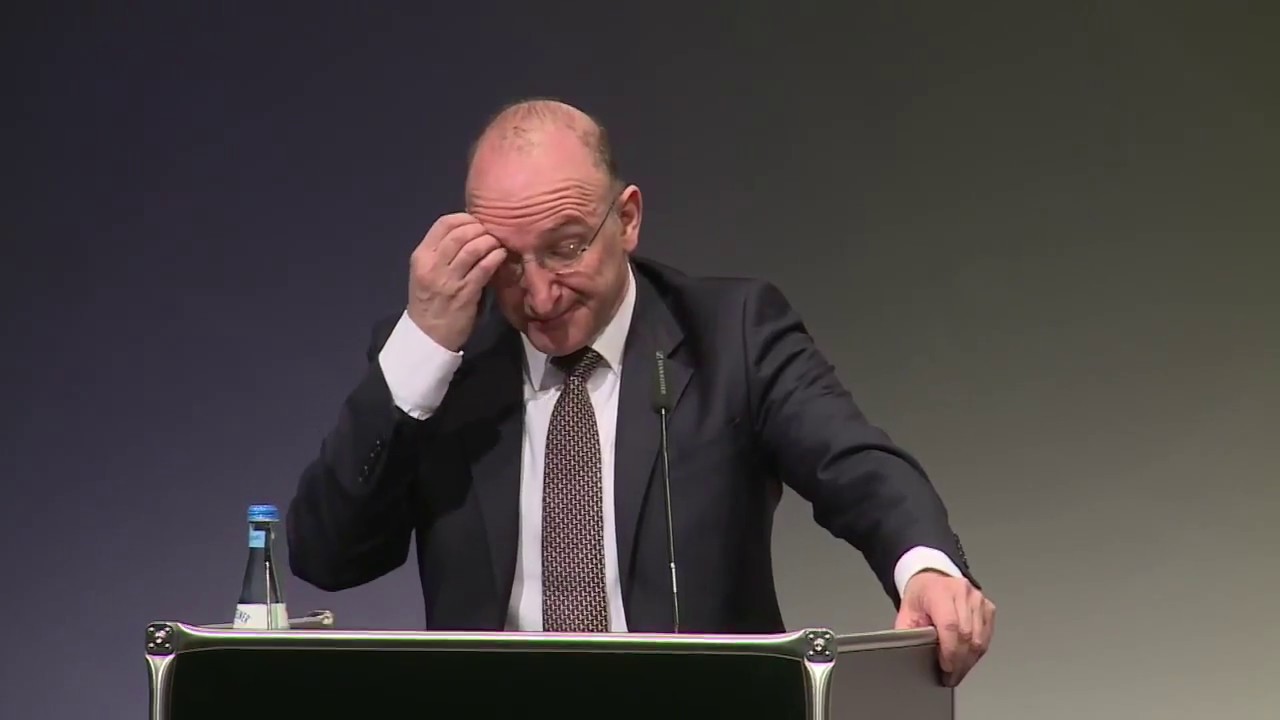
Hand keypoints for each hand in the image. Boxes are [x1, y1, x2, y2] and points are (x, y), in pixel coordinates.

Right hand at [407, 213, 506, 350]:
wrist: (428, 334)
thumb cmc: (431, 300)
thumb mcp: (427, 271)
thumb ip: (443, 251)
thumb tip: (470, 229)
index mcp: (422, 255)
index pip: (444, 224)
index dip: (465, 218)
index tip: (477, 222)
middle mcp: (432, 265)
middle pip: (459, 233)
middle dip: (480, 228)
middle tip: (491, 232)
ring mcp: (448, 279)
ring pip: (472, 248)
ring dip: (489, 241)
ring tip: (497, 243)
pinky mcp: (465, 293)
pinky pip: (483, 268)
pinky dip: (495, 257)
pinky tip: (501, 255)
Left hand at [895, 570, 994, 686]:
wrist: (933, 580)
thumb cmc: (920, 597)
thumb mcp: (906, 613)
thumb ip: (908, 633)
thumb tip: (910, 655)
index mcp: (939, 591)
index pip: (950, 625)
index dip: (949, 651)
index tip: (945, 668)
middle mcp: (962, 592)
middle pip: (967, 635)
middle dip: (959, 662)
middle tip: (950, 677)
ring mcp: (978, 599)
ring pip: (980, 639)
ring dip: (969, 660)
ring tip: (958, 672)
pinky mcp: (988, 607)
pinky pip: (987, 636)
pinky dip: (978, 652)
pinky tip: (967, 659)